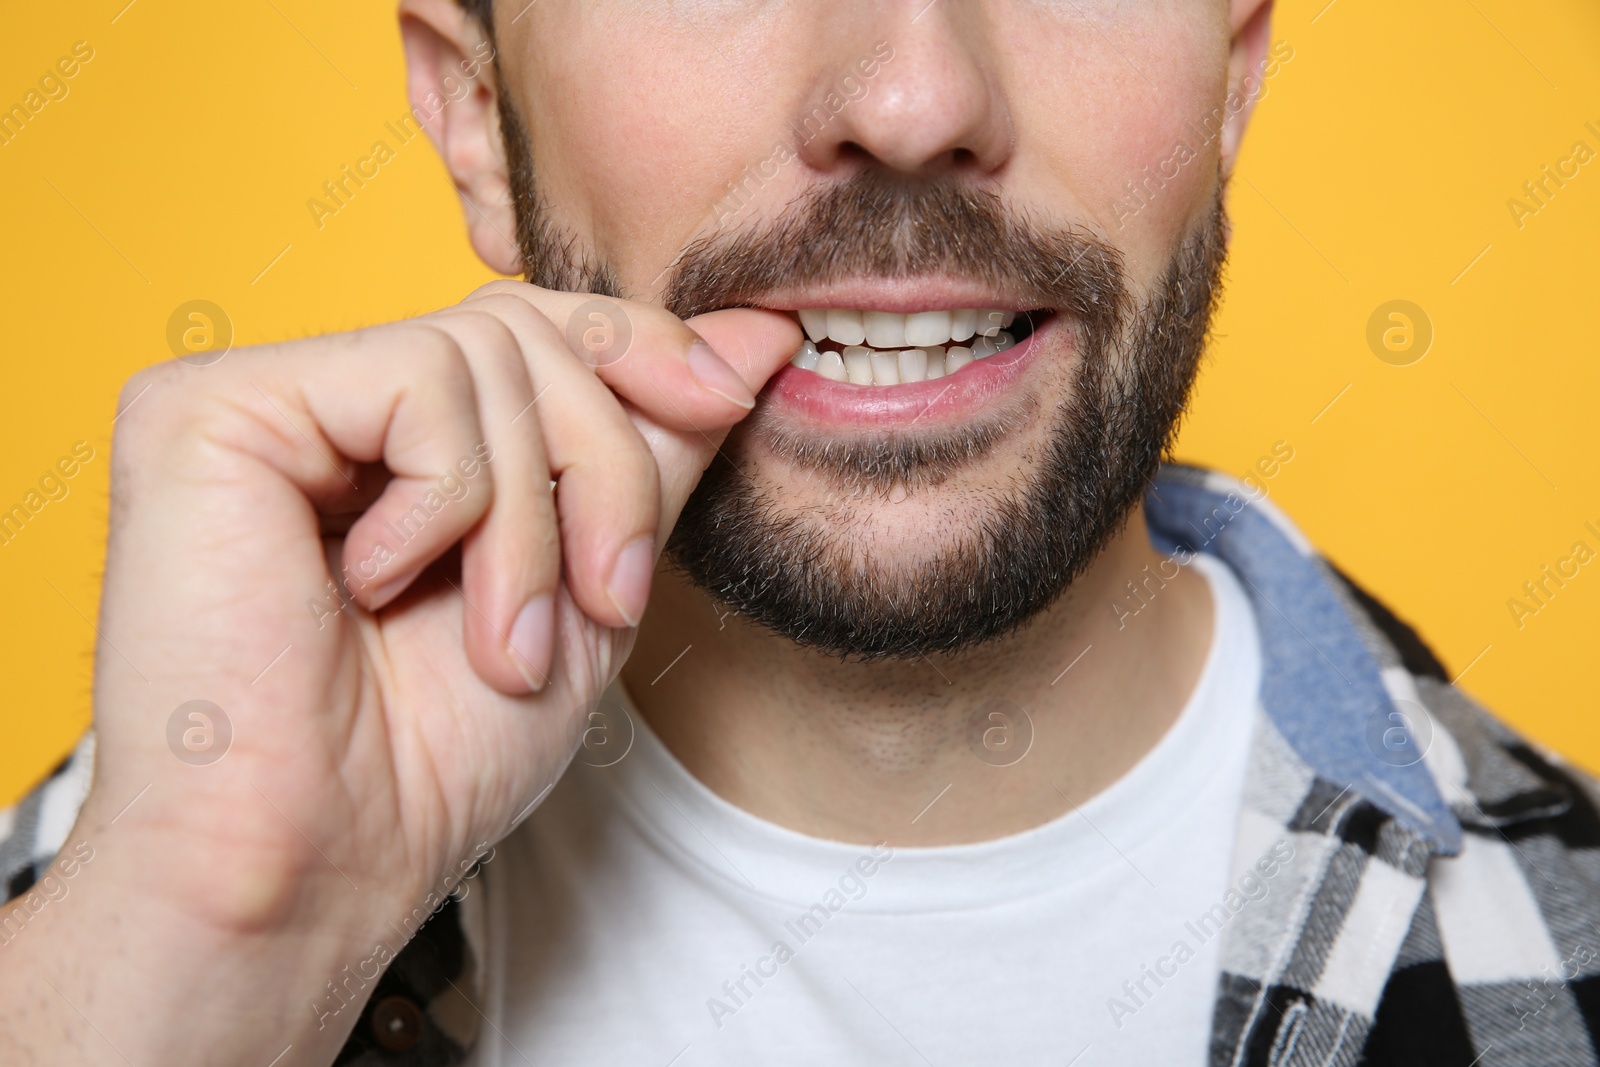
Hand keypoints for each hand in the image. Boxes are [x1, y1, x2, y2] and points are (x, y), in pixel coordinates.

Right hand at [6, 281, 796, 1062]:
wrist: (324, 862)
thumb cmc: (437, 757)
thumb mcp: (589, 583)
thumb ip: (653, 453)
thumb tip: (755, 339)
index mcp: (399, 443)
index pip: (537, 329)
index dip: (647, 347)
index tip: (739, 388)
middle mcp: (327, 405)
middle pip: (525, 332)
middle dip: (608, 467)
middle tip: (607, 601)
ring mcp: (265, 398)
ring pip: (483, 355)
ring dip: (530, 523)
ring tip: (500, 640)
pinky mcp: (208, 409)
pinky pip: (414, 384)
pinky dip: (449, 504)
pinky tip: (374, 589)